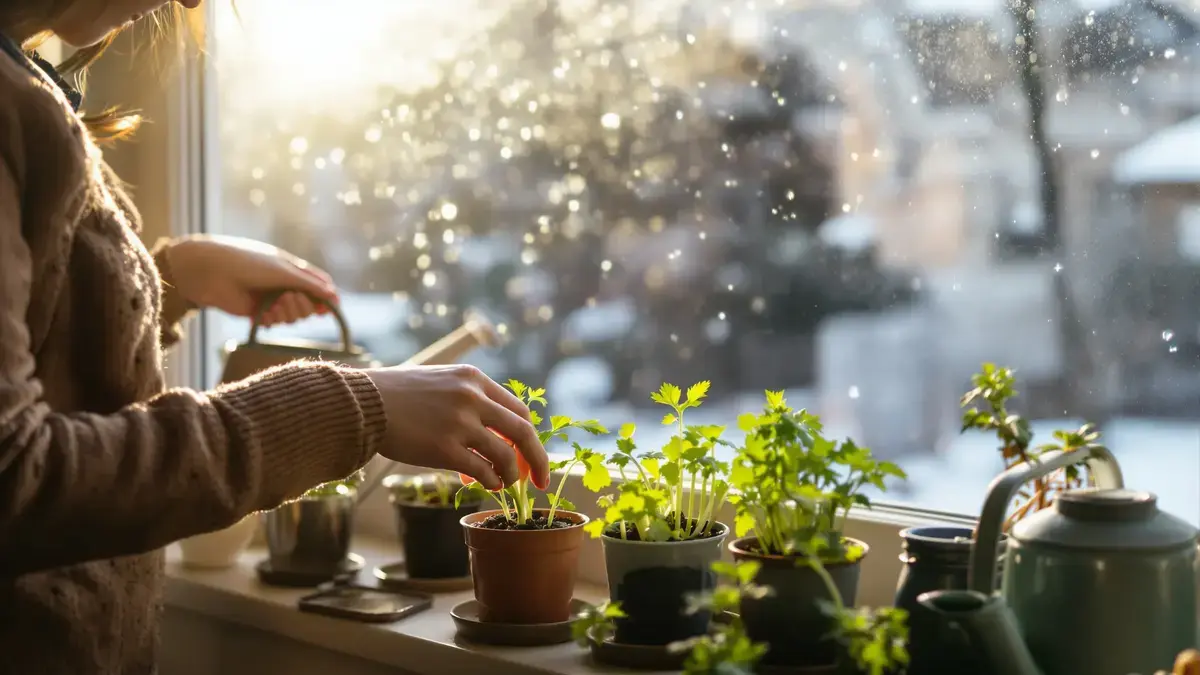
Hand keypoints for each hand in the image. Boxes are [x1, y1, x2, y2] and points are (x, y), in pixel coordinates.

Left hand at [164, 235, 336, 325]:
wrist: (211, 272)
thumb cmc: (248, 263)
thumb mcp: (283, 271)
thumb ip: (310, 285)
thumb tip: (334, 296)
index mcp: (293, 269)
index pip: (319, 285)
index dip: (327, 298)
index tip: (329, 308)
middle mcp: (285, 285)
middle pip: (309, 305)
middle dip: (303, 306)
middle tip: (289, 298)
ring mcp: (272, 299)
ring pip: (293, 317)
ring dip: (287, 313)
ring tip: (274, 304)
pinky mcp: (258, 313)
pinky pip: (275, 323)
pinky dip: (272, 319)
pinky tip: (261, 312)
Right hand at [367, 364, 548, 490]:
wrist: (363, 403)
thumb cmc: (398, 395)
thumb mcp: (442, 382)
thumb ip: (469, 400)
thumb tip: (494, 437)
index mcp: (474, 379)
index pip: (519, 409)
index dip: (529, 435)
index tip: (530, 453)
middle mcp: (472, 398)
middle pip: (523, 432)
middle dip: (537, 460)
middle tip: (541, 480)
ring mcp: (460, 424)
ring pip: (506, 456)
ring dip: (511, 476)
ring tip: (505, 485)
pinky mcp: (445, 449)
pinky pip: (482, 471)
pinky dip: (491, 482)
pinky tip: (488, 486)